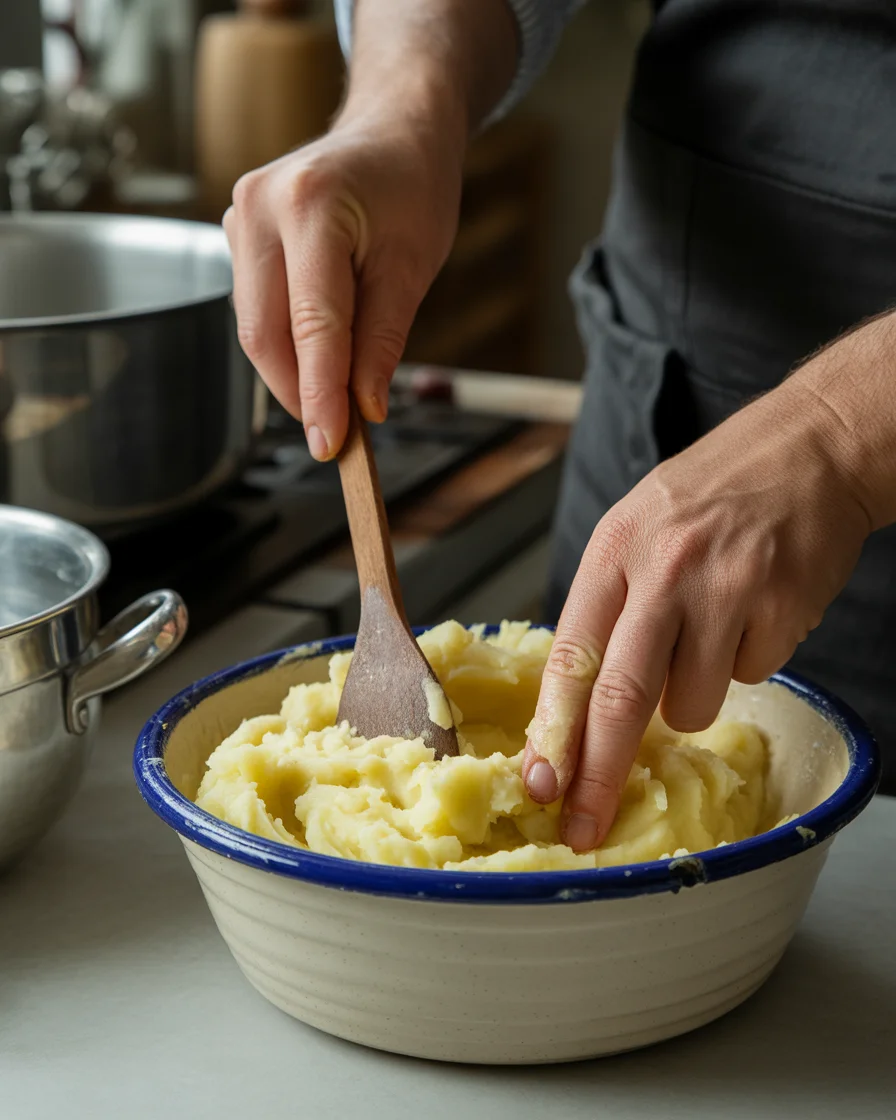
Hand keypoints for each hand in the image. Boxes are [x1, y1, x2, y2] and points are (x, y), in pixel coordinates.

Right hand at [223, 114, 463, 458]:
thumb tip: (361, 407)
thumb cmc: (411, 189)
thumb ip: (382, 341)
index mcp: (312, 208)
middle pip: (265, 333)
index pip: (312, 324)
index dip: (319, 394)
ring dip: (293, 370)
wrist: (391, 129)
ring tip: (337, 392)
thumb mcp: (412, 268)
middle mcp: (260, 207)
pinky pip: (254, 308)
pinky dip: (286, 342)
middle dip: (299, 392)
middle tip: (334, 434)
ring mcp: (239, 216)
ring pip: (255, 327)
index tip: (330, 445)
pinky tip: (317, 352)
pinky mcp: (235, 231)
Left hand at [523, 374, 873, 851]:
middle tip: (584, 825)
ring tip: (709, 631)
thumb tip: (580, 701)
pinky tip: (753, 610)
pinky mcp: (781, 608)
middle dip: (598, 774)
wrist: (809, 447)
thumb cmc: (712, 493)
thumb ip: (608, 606)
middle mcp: (664, 571)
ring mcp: (726, 590)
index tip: (540, 782)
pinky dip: (747, 660)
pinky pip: (751, 676)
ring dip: (692, 694)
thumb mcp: (635, 529)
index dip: (553, 730)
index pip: (570, 656)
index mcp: (614, 551)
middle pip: (621, 698)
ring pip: (691, 703)